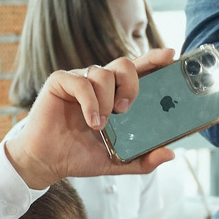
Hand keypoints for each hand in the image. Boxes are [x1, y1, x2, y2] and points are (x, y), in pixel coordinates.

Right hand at [2, 49, 178, 187]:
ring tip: (100, 125)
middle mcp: (99, 84)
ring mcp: (79, 80)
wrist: (47, 163)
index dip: (154, 59)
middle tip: (126, 110)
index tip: (170, 56)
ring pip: (103, 73)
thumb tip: (170, 153)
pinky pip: (81, 82)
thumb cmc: (80, 156)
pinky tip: (91, 121)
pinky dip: (90, 102)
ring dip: (106, 100)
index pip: (138, 70)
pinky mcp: (60, 82)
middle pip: (124, 64)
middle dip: (131, 84)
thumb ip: (143, 159)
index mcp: (116, 95)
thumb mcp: (117, 161)